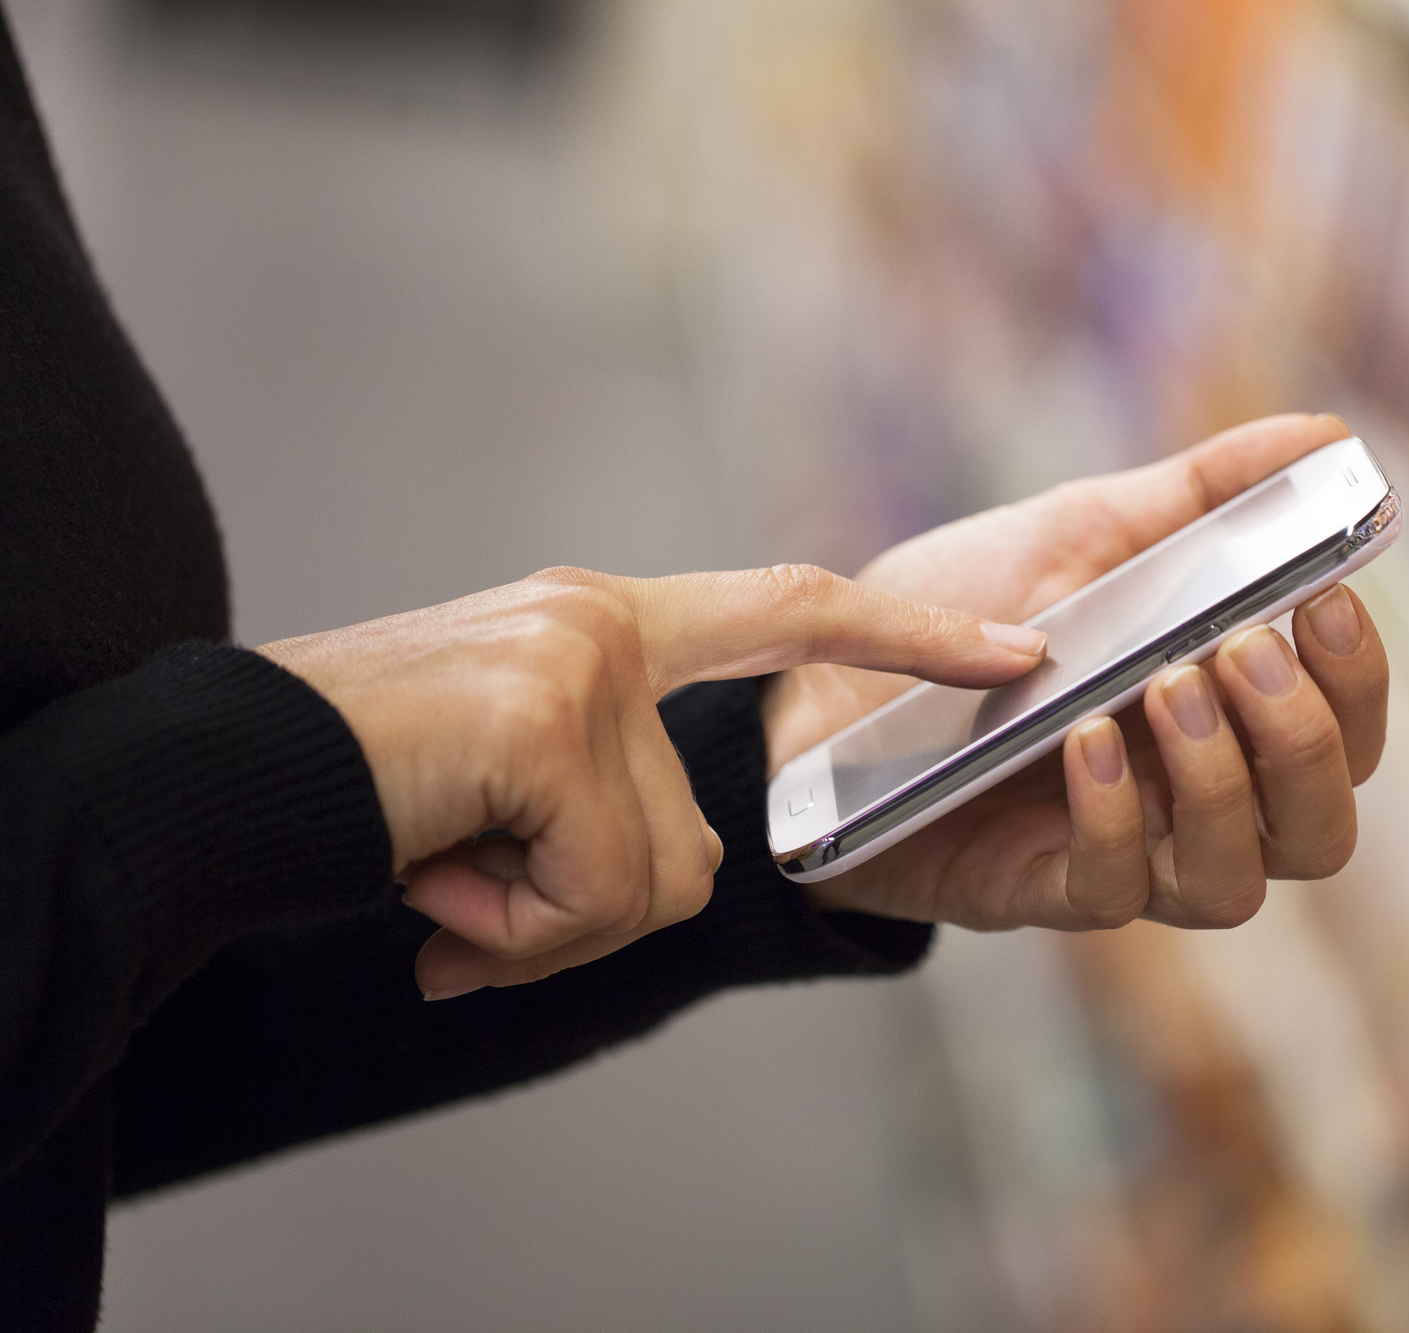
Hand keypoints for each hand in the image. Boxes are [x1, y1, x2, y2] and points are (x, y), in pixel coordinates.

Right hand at [259, 565, 1047, 996]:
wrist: (218, 783)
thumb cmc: (366, 791)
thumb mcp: (511, 790)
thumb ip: (612, 807)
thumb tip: (680, 883)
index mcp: (608, 625)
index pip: (792, 612)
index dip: (910, 643)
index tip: (1022, 654)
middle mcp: (604, 625)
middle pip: (697, 845)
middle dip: (587, 913)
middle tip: (469, 891)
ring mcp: (581, 664)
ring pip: (650, 881)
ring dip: (536, 923)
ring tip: (437, 870)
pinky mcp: (546, 719)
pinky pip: (593, 892)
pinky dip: (508, 930)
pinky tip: (430, 882)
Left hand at [763, 413, 1390, 930]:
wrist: (818, 680)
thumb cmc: (963, 613)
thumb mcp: (1082, 531)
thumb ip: (1204, 493)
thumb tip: (1328, 436)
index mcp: (1224, 715)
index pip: (1347, 731)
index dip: (1357, 680)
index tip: (1325, 598)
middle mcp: (1192, 799)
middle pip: (1319, 829)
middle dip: (1305, 740)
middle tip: (1244, 650)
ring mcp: (1123, 853)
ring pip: (1236, 882)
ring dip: (1221, 785)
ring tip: (1167, 688)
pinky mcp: (1041, 889)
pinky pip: (1116, 891)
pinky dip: (1116, 816)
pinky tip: (1083, 740)